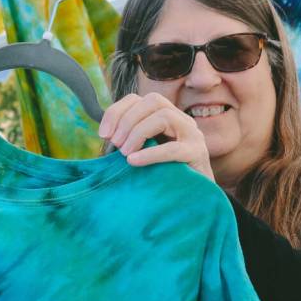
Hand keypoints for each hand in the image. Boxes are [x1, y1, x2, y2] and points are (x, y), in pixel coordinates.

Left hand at [98, 93, 214, 182]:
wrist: (192, 200)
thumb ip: (126, 143)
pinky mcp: (197, 154)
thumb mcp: (141, 155)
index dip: (116, 111)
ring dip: (138, 133)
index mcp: (164, 117)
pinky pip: (172, 148)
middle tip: (115, 144)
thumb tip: (104, 137)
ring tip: (125, 154)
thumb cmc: (162, 178)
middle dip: (128, 120)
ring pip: (164, 116)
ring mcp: (191, 134)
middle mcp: (180, 120)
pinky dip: (150, 153)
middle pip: (153, 101)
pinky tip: (133, 161)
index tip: (103, 134)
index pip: (138, 99)